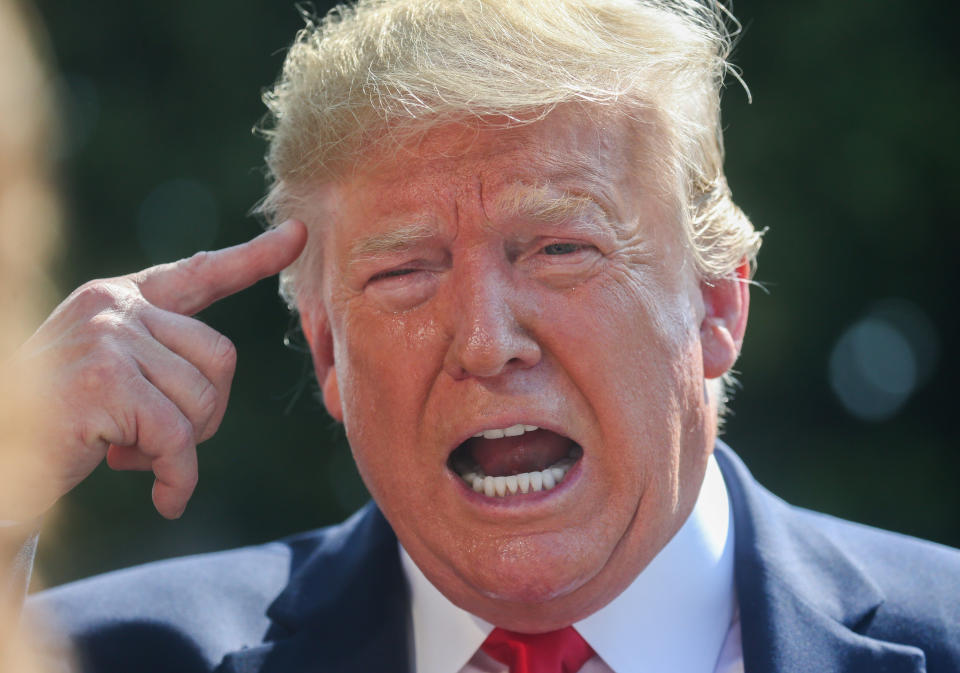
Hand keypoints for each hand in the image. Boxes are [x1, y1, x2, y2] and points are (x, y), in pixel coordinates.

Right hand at [9, 220, 306, 519]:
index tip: (299, 236)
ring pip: (201, 399)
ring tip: (134, 456)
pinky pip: (177, 438)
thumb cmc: (54, 422)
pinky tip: (166, 499)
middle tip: (161, 442)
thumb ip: (156, 359)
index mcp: (120, 299)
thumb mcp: (107, 374)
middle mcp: (114, 308)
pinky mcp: (103, 385)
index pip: (200, 273)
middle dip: (206, 413)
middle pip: (221, 357)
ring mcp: (107, 341)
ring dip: (182, 447)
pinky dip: (179, 477)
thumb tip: (213, 380)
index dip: (253, 259)